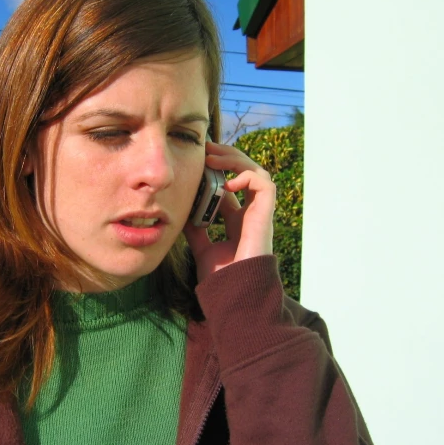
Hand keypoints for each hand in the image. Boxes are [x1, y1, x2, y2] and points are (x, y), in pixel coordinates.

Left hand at [183, 140, 275, 282]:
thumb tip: (178, 210)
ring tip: (213, 157)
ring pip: (256, 173)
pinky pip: (264, 184)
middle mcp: (249, 214)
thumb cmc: (221, 277)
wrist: (233, 295)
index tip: (196, 160)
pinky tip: (227, 182)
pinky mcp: (265, 216)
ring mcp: (259, 214)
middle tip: (205, 149)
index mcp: (236, 220)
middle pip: (244, 173)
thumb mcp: (200, 246)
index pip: (229, 185)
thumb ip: (194, 228)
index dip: (215, 170)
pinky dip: (246, 176)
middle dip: (226, 157)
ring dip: (235, 160)